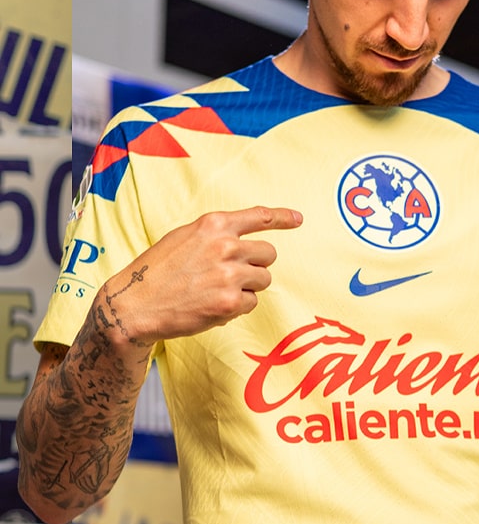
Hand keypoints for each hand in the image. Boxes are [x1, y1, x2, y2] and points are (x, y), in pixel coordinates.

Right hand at [101, 206, 302, 345]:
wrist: (135, 304)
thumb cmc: (158, 271)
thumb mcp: (185, 238)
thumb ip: (216, 236)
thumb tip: (245, 242)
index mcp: (214, 224)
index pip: (260, 217)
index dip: (283, 217)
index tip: (298, 219)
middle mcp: (226, 245)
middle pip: (268, 253)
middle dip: (257, 265)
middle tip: (234, 275)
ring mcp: (229, 274)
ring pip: (263, 280)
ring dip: (248, 287)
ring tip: (218, 291)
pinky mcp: (229, 301)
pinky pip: (252, 302)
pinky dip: (237, 306)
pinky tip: (213, 305)